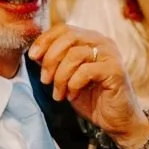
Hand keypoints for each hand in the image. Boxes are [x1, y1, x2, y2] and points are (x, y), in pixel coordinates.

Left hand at [28, 25, 148, 148]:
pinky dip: (73, 84)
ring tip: (58, 93)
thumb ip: (55, 62)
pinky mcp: (115, 70)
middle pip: (68, 37)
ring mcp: (111, 55)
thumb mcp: (67, 77)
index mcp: (91, 39)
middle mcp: (102, 42)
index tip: (33, 56)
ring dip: (60, 76)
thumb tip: (36, 52)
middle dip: (50, 59)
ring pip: (75, 54)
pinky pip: (85, 71)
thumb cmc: (91, 97)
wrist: (116, 120)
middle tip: (45, 80)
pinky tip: (72, 95)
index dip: (45, 40)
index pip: (64, 28)